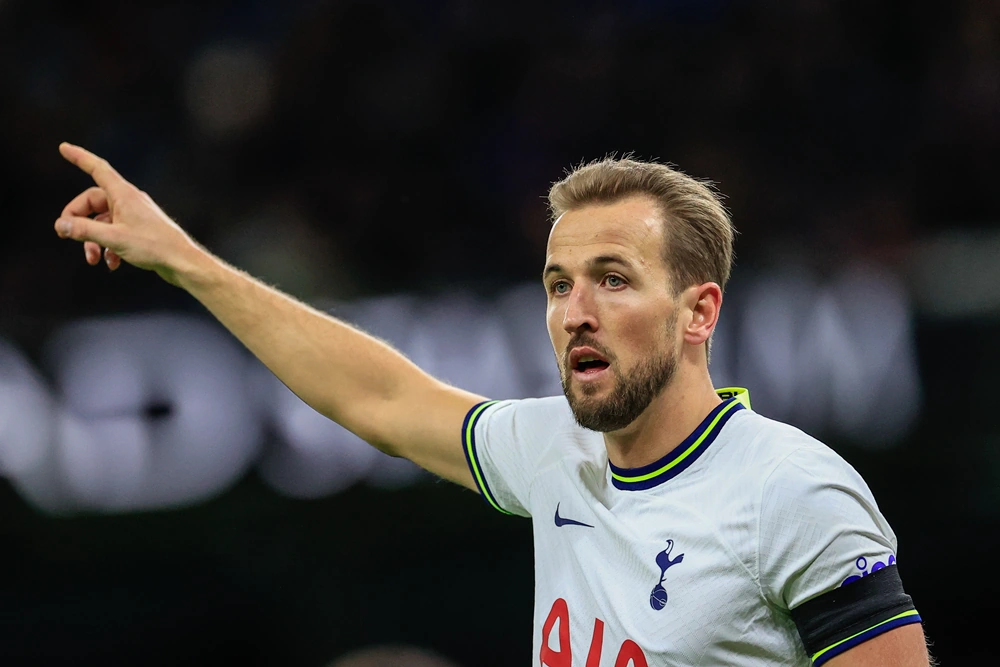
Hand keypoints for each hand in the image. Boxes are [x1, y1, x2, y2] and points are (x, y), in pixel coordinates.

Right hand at [54, 143, 199, 285]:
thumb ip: (84, 230)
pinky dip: (109, 247)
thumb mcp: (113, 238)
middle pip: (93, 202)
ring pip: (103, 222)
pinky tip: (111, 264)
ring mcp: (135, 215)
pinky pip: (116, 233)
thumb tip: (61, 224)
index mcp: (124, 194)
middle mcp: (129, 201)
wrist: (182, 262)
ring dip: (93, 240)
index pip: (97, 169)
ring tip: (93, 260)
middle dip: (79, 221)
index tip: (64, 147)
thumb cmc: (154, 246)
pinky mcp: (141, 230)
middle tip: (66, 236)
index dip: (80, 157)